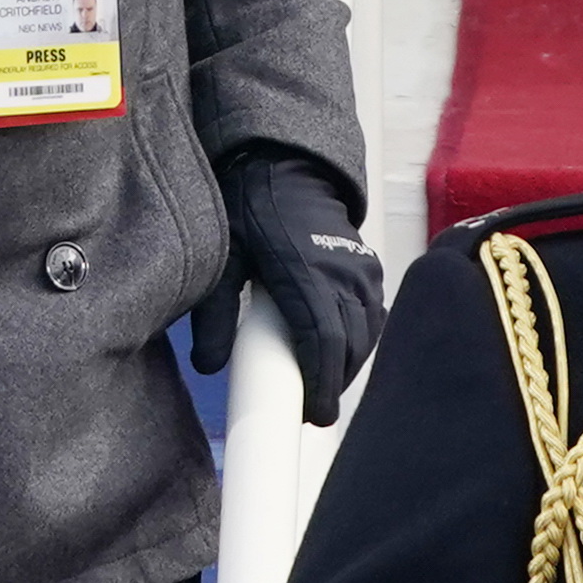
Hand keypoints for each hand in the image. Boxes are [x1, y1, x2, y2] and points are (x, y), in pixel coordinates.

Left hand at [192, 151, 386, 418]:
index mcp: (305, 275)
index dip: (321, 385)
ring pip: (368, 335)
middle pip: (350, 347)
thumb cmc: (249, 209)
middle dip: (334, 382)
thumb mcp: (222, 257)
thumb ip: (213, 313)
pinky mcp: (372, 270)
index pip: (324, 342)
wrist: (285, 166)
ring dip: (348, 364)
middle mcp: (344, 276)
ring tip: (323, 383)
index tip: (314, 416)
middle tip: (311, 408)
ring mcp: (364, 272)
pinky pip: (375, 316)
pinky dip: (361, 341)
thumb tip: (208, 366)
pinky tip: (341, 351)